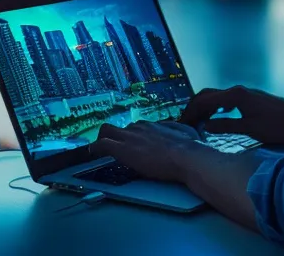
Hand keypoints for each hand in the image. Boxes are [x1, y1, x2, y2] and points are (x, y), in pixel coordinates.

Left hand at [90, 121, 207, 182]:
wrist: (187, 157)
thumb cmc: (191, 148)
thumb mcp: (186, 133)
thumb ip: (177, 131)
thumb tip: (181, 131)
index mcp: (152, 126)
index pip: (135, 127)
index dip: (130, 136)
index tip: (130, 143)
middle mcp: (139, 128)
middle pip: (118, 127)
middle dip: (113, 136)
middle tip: (111, 145)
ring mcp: (129, 137)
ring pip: (106, 131)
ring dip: (102, 140)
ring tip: (99, 149)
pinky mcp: (122, 149)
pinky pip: (102, 144)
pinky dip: (95, 148)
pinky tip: (92, 152)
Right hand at [179, 85, 283, 144]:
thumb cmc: (279, 125)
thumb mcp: (250, 129)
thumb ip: (226, 126)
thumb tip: (206, 126)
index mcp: (235, 95)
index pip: (204, 100)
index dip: (190, 111)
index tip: (181, 124)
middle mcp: (238, 91)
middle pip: (207, 95)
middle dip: (194, 107)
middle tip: (184, 122)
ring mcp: (245, 93)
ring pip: (216, 96)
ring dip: (204, 107)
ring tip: (196, 122)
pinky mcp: (251, 99)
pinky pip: (225, 99)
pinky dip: (215, 107)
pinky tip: (216, 117)